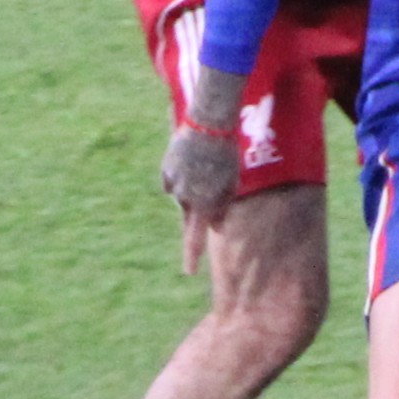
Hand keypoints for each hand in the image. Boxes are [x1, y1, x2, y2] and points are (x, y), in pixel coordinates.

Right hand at [161, 123, 241, 268]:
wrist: (208, 125)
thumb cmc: (227, 155)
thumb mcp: (231, 184)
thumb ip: (221, 208)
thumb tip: (215, 227)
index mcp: (203, 203)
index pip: (195, 237)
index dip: (191, 256)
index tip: (188, 272)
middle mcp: (185, 197)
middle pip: (189, 216)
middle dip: (195, 215)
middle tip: (200, 216)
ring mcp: (174, 183)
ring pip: (183, 197)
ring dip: (193, 189)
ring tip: (206, 167)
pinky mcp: (167, 169)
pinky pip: (173, 181)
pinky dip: (181, 176)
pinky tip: (191, 162)